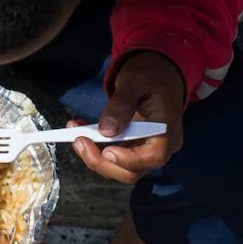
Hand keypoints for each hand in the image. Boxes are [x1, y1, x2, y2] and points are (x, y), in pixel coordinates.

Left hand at [70, 51, 184, 183]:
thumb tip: (106, 130)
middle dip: (101, 161)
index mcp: (168, 131)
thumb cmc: (150, 74)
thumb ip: (122, 103)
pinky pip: (111, 157)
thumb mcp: (135, 80)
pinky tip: (79, 129)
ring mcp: (144, 150)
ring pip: (118, 169)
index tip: (106, 150)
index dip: (129, 160)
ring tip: (74, 131)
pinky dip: (93, 148)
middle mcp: (159, 147)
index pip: (154, 156)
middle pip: (131, 171)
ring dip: (92, 156)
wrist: (156, 73)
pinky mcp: (130, 148)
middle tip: (78, 140)